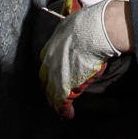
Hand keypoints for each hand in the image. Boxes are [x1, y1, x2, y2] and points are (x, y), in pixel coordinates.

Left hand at [39, 0, 120, 118]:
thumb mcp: (73, 23)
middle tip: (53, 95)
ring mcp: (55, 75)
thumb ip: (71, 30)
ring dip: (56, 102)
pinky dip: (64, 110)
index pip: (46, 63)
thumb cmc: (87, 25)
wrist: (92, 32)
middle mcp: (49, 62)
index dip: (49, 71)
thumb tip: (78, 23)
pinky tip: (68, 115)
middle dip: (48, 88)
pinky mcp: (64, 86)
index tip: (52, 76)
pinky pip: (61, 102)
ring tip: (61, 110)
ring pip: (51, 93)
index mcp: (51, 47)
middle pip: (45, 79)